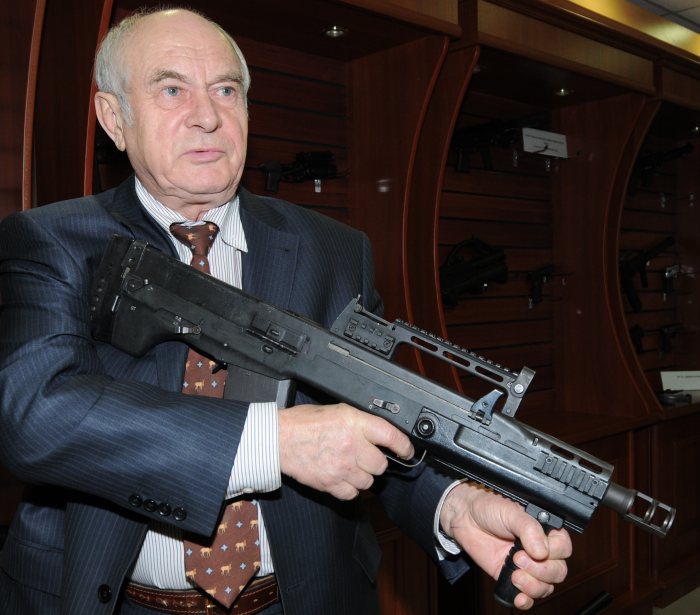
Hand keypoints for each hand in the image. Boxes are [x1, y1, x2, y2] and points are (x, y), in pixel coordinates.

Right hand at [278, 403, 413, 499]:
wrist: (279, 439)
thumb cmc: (303, 422)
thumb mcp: (336, 411)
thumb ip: (359, 422)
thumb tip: (378, 433)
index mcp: (354, 423)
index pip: (391, 436)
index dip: (404, 446)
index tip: (407, 451)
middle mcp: (352, 445)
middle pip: (381, 465)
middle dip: (376, 462)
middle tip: (366, 457)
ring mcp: (342, 467)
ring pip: (369, 482)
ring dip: (363, 476)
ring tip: (350, 467)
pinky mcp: (331, 483)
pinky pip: (353, 494)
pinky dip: (350, 489)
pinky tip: (342, 478)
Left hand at [440, 482, 571, 609]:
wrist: (465, 517)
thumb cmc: (490, 507)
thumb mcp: (511, 512)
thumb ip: (528, 528)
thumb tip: (542, 551)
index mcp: (545, 531)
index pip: (563, 548)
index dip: (553, 553)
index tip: (533, 550)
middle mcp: (540, 550)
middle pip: (558, 572)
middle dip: (541, 571)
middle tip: (517, 559)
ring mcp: (528, 565)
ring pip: (546, 587)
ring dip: (533, 586)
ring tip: (514, 575)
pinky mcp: (512, 577)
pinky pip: (528, 597)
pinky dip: (526, 600)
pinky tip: (517, 597)